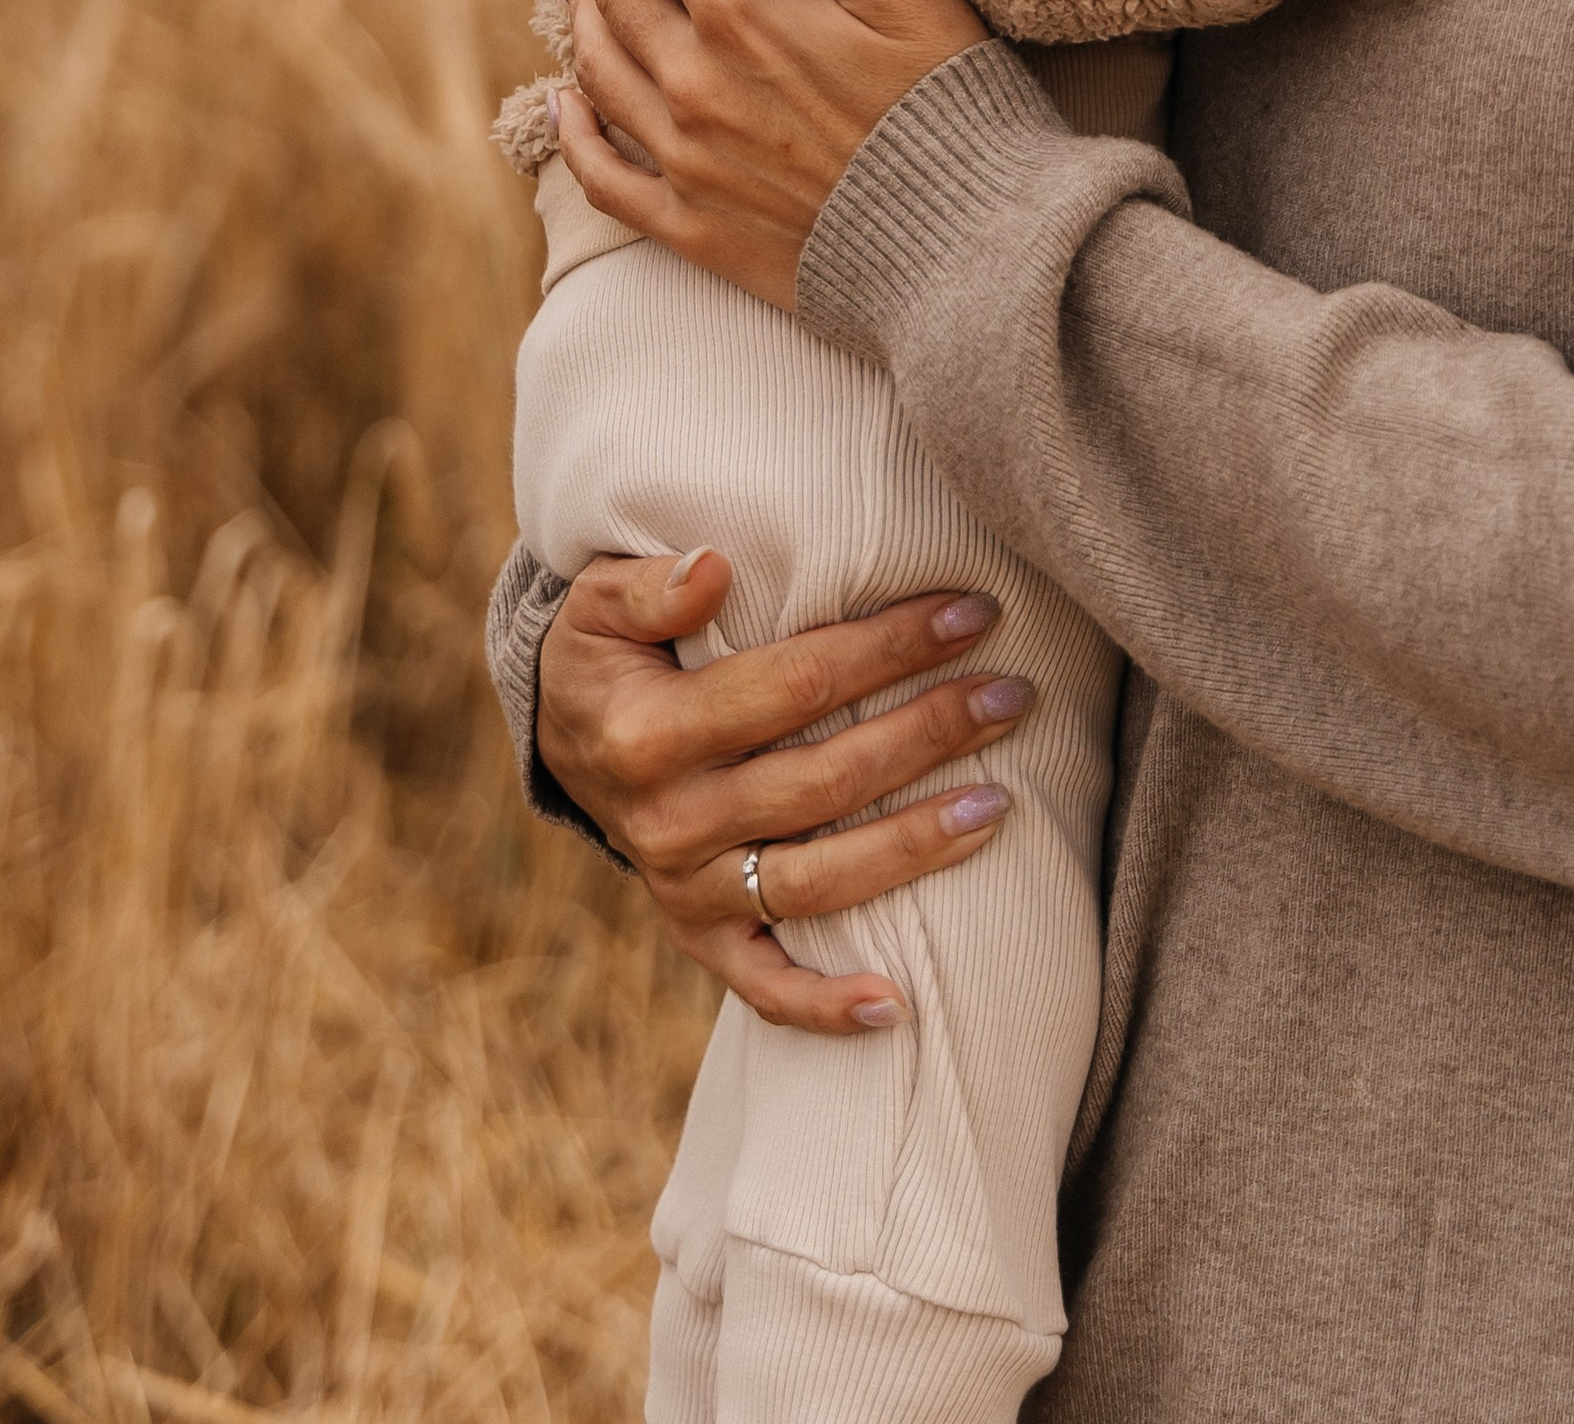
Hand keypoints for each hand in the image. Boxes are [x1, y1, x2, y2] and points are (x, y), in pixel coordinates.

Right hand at [535, 546, 1036, 1032]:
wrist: (560, 741)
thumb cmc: (606, 653)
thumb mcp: (599, 604)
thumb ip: (649, 585)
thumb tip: (714, 568)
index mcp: (646, 735)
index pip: (793, 687)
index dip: (884, 648)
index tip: (967, 612)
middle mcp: (667, 824)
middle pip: (824, 781)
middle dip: (928, 733)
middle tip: (1013, 694)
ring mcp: (686, 891)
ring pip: (818, 881)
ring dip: (915, 846)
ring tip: (1002, 805)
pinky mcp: (700, 938)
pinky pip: (765, 987)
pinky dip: (824, 1005)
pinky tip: (896, 1004)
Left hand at [555, 0, 983, 307]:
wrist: (970, 251)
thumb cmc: (948, 99)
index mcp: (740, 11)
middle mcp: (692, 83)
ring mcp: (686, 161)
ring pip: (597, 65)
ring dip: (581, 8)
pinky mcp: (693, 225)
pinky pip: (603, 176)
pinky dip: (574, 130)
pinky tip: (565, 101)